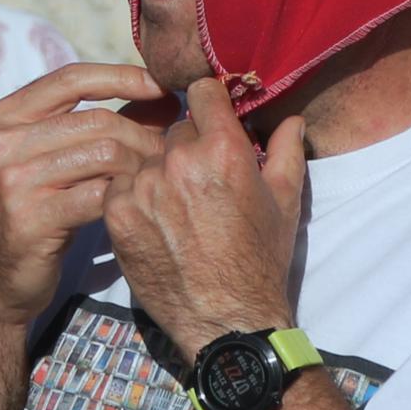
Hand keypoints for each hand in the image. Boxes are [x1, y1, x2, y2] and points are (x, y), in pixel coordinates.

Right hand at [0, 61, 166, 335]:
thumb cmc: (31, 214)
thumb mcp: (49, 161)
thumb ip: (96, 126)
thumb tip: (164, 96)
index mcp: (2, 117)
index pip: (72, 78)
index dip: (123, 77)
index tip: (162, 87)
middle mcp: (1, 141)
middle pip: (97, 120)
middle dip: (143, 134)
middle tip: (170, 153)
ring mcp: (11, 180)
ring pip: (104, 154)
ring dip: (140, 167)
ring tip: (155, 181)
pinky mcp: (30, 218)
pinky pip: (99, 195)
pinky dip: (125, 198)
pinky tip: (133, 206)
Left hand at [100, 80, 309, 356]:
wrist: (225, 319)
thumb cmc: (261, 261)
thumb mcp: (285, 202)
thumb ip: (286, 150)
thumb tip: (293, 119)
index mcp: (222, 148)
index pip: (201, 91)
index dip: (207, 101)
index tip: (208, 114)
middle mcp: (178, 160)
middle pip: (172, 128)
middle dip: (186, 146)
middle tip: (199, 179)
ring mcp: (143, 187)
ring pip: (144, 157)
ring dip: (157, 172)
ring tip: (176, 206)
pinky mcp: (117, 214)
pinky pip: (120, 185)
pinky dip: (133, 196)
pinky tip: (154, 221)